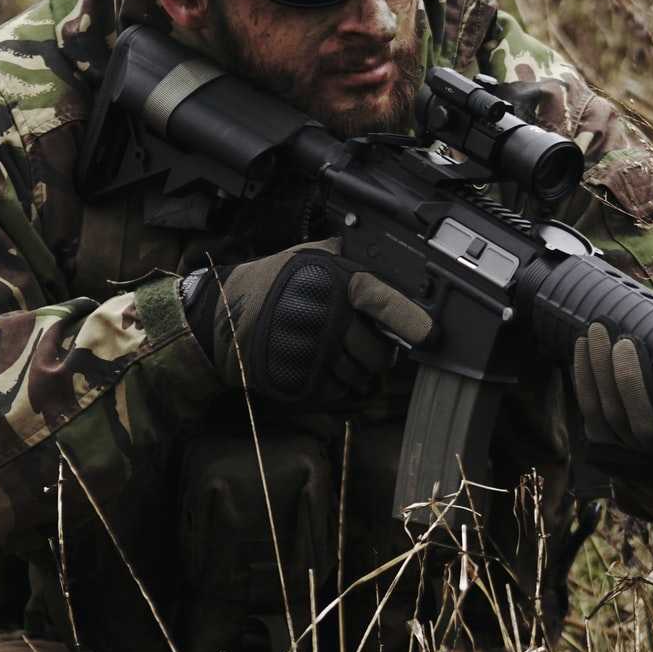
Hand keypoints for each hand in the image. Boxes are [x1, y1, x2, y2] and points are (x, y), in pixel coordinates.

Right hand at [181, 240, 432, 405]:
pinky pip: (339, 394)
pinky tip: (319, 368)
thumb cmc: (271, 285)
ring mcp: (315, 354)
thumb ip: (347, 257)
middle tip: (356, 343)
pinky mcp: (302, 382)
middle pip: (379, 354)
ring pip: (361, 378)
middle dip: (374, 354)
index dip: (411, 320)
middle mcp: (328, 319)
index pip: (384, 302)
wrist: (222, 317)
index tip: (430, 334)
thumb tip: (388, 261)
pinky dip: (336, 386)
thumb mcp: (308, 257)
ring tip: (330, 353)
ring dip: (354, 372)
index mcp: (334, 284)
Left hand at [570, 322, 652, 467]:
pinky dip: (584, 377)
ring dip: (600, 371)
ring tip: (598, 331)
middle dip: (629, 381)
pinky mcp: (604, 443)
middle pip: (645, 427)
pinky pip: (590, 411)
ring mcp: (633, 454)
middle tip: (624, 340)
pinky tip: (582, 346)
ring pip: (611, 416)